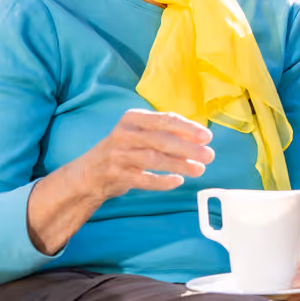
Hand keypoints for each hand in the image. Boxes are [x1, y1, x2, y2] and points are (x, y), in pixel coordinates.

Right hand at [75, 109, 212, 201]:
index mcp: (133, 118)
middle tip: (209, 156)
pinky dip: (162, 181)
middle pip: (162, 140)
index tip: (207, 136)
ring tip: (199, 169)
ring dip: (180, 165)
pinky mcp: (117, 175)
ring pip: (154, 159)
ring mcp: (119, 155)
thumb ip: (168, 133)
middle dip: (188, 148)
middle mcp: (124, 134)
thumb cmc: (125, 149)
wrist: (90, 173)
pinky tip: (178, 181)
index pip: (165, 120)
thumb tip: (201, 138)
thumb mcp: (142, 133)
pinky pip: (144, 179)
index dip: (188, 128)